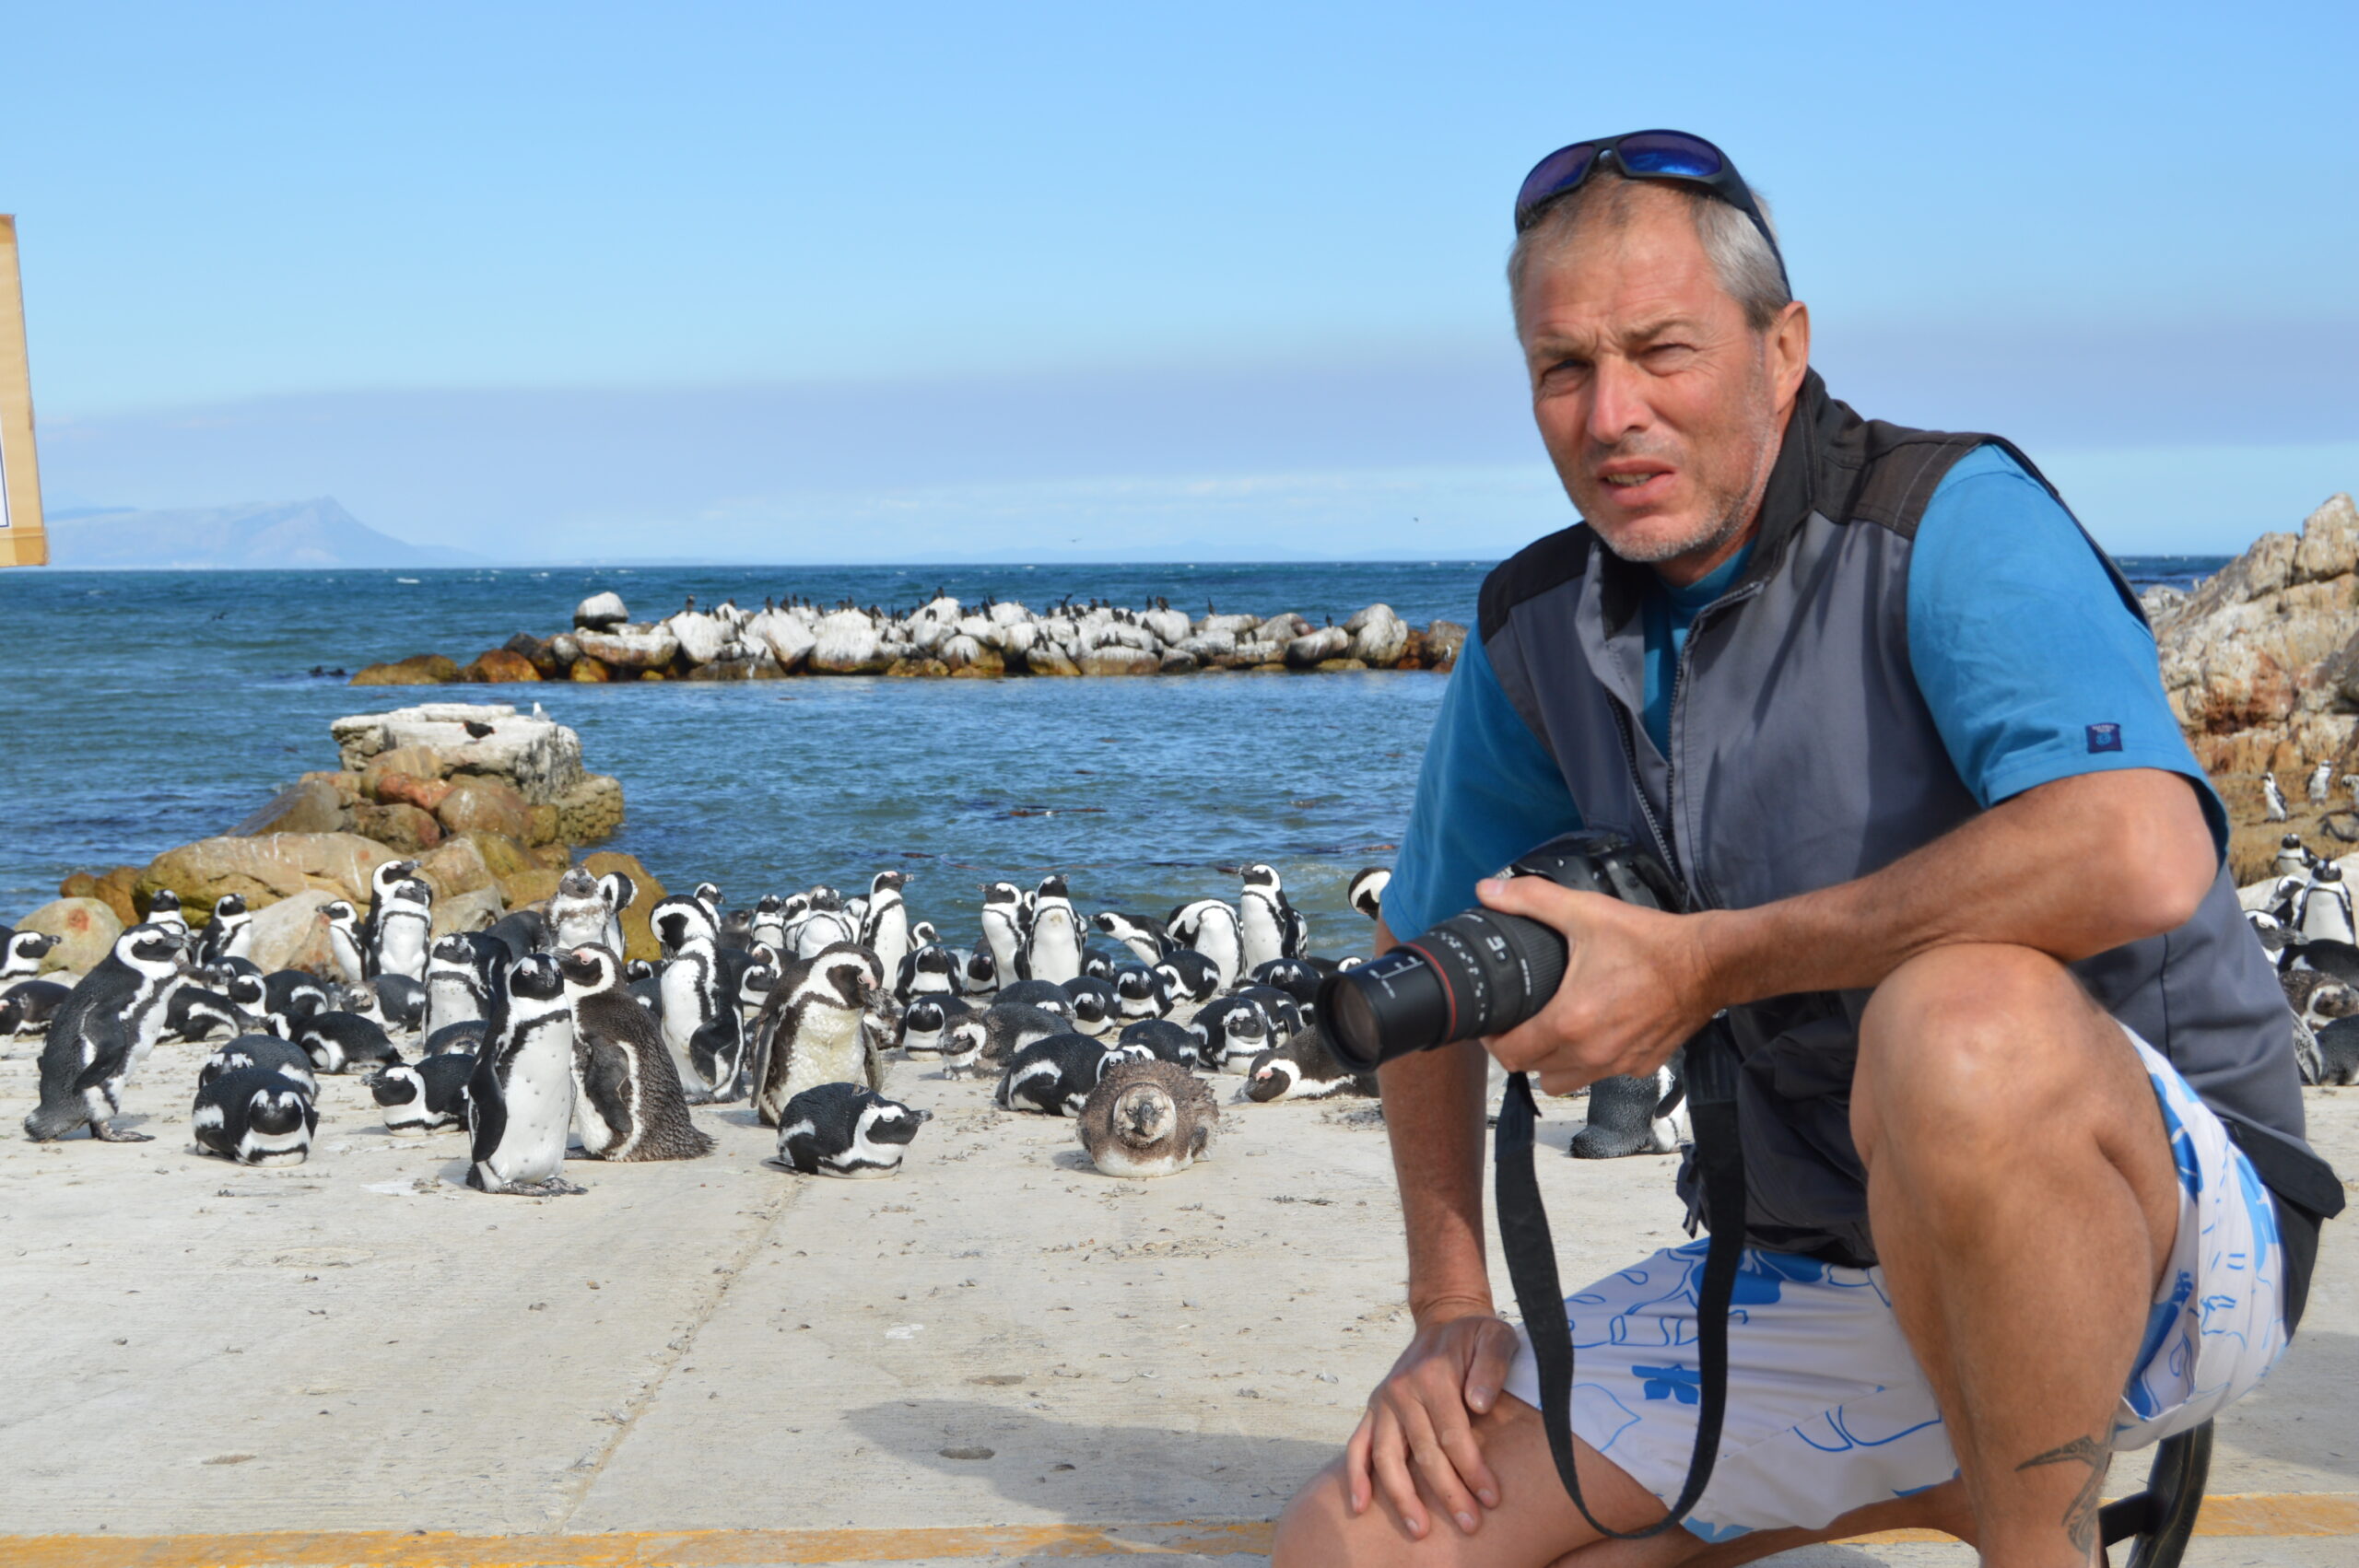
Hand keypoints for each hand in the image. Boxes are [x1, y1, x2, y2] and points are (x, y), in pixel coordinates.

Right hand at [1345, 1304, 1520, 1537]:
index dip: (1472, 1469)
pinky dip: (1355, 1477)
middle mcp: (1402, 1389)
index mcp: (1432, 1375)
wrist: (1446, 1319)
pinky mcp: (1373, 1409)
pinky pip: (1357, 1446)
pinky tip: (1361, 1506)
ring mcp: (1384, 1401)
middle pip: (1423, 1452)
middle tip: (1470, 1525)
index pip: (1453, 1434)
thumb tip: (1479, 1403)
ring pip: (1386, 1457)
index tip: (1491, 1498)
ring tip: (1420, 1530)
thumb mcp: (1496, 1337)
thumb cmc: (1477, 1336)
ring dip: (1402, 1496)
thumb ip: (1492, 1366)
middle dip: (1447, 1493)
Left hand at [1476, 875, 1720, 1095]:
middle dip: (1518, 1049)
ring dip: (1550, 1062)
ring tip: (1550, 1029)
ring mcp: (1617, 1065)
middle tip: (1518, 1020)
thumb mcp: (1586, 912)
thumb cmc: (1650, 942)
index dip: (1493, 1038)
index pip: (1510, 1054)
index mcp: (1569, 1022)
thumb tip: (1487, 891)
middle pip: (1532, 1071)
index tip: (1493, 1020)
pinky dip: (1589, 1061)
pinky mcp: (1640, 1066)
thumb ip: (1532, 900)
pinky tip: (1593, 1030)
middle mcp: (1591, 1054)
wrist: (1709, 964)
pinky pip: (1600, 1076)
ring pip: (1564, 1082)